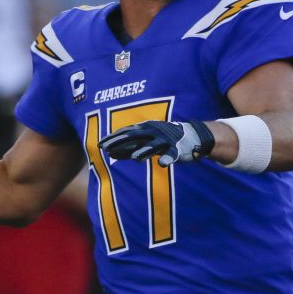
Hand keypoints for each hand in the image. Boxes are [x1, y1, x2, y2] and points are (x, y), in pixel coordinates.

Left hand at [99, 120, 214, 166]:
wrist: (192, 136)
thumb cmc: (164, 139)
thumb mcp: (146, 141)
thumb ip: (130, 147)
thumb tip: (110, 152)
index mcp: (146, 129)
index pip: (126, 132)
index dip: (113, 138)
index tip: (100, 144)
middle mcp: (154, 132)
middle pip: (135, 137)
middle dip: (121, 142)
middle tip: (107, 149)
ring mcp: (166, 140)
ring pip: (153, 146)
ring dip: (145, 151)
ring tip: (135, 158)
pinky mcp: (177, 149)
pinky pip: (172, 155)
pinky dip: (167, 159)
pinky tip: (162, 164)